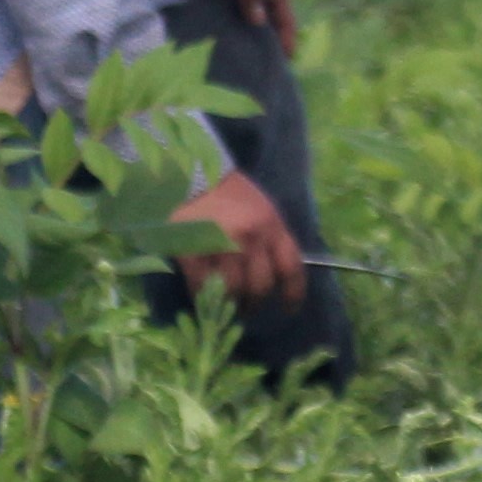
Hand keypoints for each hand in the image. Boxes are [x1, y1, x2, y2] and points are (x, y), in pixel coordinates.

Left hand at [155, 0, 297, 54]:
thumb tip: (259, 22)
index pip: (279, 1)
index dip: (286, 27)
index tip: (289, 56)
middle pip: (260, 8)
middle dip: (265, 34)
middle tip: (263, 64)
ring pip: (234, 11)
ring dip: (238, 32)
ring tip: (235, 59)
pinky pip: (211, 9)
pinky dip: (214, 25)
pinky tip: (207, 41)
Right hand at [168, 171, 307, 310]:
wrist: (189, 173)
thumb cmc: (227, 193)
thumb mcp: (260, 209)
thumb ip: (270, 240)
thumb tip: (273, 278)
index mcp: (271, 225)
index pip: (291, 268)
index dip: (292, 294)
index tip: (288, 308)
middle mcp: (251, 237)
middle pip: (260, 286)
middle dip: (255, 302)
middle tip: (246, 307)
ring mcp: (221, 246)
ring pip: (232, 291)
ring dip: (230, 303)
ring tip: (224, 305)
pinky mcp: (194, 252)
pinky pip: (202, 286)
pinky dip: (203, 296)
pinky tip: (203, 296)